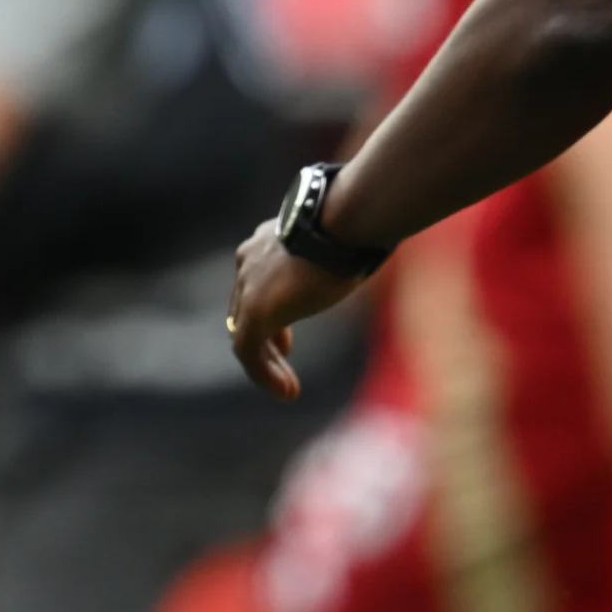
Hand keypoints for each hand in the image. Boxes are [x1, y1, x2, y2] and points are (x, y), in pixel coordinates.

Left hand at [226, 222, 366, 398]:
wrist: (342, 220)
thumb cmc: (353, 223)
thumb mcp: (337, 238)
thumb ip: (335, 250)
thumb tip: (368, 243)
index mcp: (265, 242)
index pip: (253, 284)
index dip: (268, 314)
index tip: (285, 338)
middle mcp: (249, 261)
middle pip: (243, 308)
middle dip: (264, 339)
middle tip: (284, 357)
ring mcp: (249, 287)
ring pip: (244, 334)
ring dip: (265, 364)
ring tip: (287, 388)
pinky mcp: (255, 311)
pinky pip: (247, 351)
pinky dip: (263, 374)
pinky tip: (286, 391)